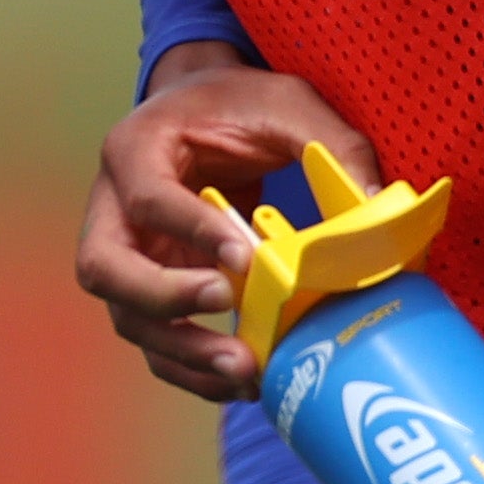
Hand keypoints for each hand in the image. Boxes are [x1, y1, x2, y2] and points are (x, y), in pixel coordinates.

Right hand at [74, 46, 383, 401]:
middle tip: (224, 307)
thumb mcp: (286, 103)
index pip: (147, 198)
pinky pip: (158, 340)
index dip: (191, 232)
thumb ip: (331, 145)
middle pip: (104, 268)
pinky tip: (243, 380)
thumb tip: (379, 204)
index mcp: (135, 149)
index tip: (245, 259)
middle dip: (162, 300)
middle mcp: (113, 208)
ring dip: (181, 352)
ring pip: (128, 317)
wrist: (205, 111)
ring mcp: (129, 256)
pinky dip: (193, 368)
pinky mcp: (152, 288)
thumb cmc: (235, 103)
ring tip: (244, 370)